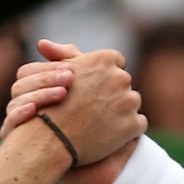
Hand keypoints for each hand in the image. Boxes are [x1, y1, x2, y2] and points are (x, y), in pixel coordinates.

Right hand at [3, 40, 146, 183]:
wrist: (52, 140)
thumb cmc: (50, 105)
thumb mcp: (55, 73)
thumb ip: (63, 55)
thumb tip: (45, 43)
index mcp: (105, 59)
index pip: (116, 61)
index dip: (104, 76)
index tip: (93, 88)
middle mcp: (120, 77)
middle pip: (124, 83)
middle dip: (113, 93)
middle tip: (94, 108)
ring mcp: (129, 101)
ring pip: (132, 103)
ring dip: (121, 111)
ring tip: (99, 123)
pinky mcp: (133, 124)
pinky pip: (138, 124)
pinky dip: (128, 130)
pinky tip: (110, 135)